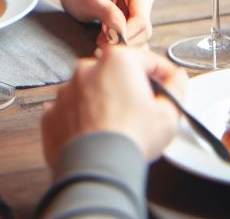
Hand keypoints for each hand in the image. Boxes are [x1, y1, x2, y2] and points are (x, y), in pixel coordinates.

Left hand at [41, 47, 185, 167]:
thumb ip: (176, 88)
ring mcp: (66, 91)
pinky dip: (81, 122)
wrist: (97, 169)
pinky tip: (94, 137)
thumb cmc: (131, 139)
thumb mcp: (168, 115)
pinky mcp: (52, 113)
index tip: (168, 86)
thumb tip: (177, 78)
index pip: (147, 60)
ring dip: (102, 104)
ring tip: (116, 129)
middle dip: (129, 90)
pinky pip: (70, 113)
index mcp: (117, 60)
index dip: (162, 74)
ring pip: (91, 92)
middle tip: (141, 114)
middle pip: (116, 74)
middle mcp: (87, 68)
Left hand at [56, 0, 155, 47]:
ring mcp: (144, 7)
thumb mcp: (89, 1)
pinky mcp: (139, 18)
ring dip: (120, 43)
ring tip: (100, 39)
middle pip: (144, 30)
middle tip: (99, 42)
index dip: (125, 36)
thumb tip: (123, 32)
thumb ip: (107, 13)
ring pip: (142, 37)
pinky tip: (105, 39)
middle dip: (122, 40)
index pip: (141, 20)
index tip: (102, 41)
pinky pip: (137, 38)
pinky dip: (121, 43)